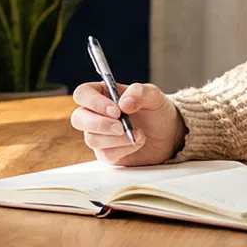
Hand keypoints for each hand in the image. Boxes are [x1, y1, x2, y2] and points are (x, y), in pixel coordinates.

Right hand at [69, 81, 183, 165]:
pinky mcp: (107, 152)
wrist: (168, 133)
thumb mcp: (154, 96)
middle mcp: (96, 114)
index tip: (116, 110)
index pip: (83, 94)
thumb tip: (124, 103)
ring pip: (92, 139)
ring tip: (138, 133)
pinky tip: (137, 142)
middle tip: (121, 127)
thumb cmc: (157, 110)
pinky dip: (124, 149)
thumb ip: (140, 93)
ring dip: (116, 138)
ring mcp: (99, 134)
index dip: (94, 102)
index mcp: (102, 94)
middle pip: (78, 119)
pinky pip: (105, 154)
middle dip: (99, 124)